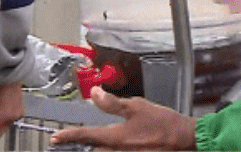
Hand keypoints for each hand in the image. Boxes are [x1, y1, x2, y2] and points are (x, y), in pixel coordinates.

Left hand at [50, 89, 196, 149]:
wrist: (185, 139)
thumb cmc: (163, 122)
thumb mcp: (137, 106)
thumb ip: (113, 103)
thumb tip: (94, 94)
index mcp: (115, 138)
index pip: (86, 136)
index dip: (68, 136)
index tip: (55, 138)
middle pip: (93, 150)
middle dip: (84, 144)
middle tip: (73, 139)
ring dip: (98, 146)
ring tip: (94, 139)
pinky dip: (111, 148)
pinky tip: (116, 142)